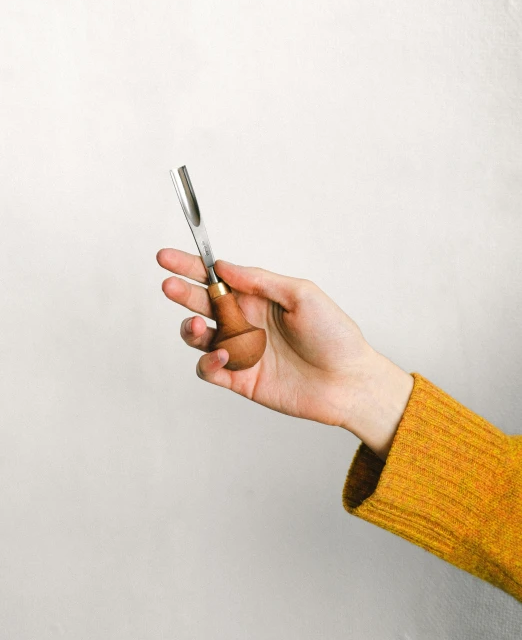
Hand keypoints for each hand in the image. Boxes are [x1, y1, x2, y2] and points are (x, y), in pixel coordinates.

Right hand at [157, 249, 412, 459]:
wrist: (348, 382)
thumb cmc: (334, 334)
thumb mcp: (302, 295)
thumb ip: (260, 280)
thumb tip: (224, 267)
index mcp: (257, 297)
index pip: (215, 278)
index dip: (189, 266)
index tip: (166, 257)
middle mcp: (245, 321)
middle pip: (200, 303)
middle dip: (181, 292)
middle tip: (170, 285)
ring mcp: (240, 350)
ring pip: (198, 337)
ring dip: (191, 329)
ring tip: (200, 326)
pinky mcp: (240, 379)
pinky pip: (209, 369)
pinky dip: (207, 362)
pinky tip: (221, 356)